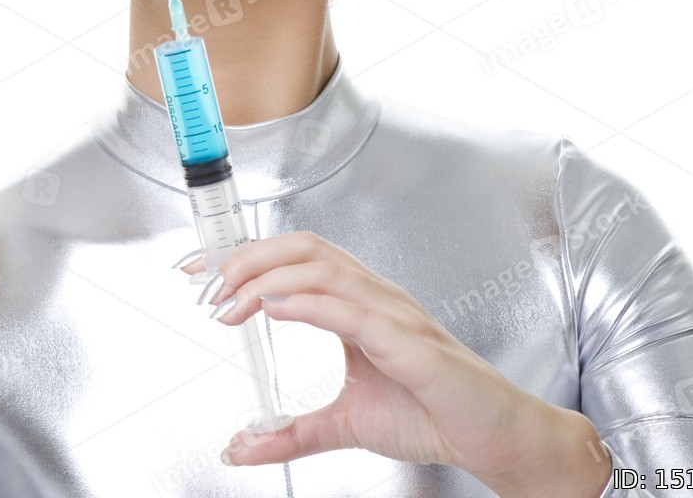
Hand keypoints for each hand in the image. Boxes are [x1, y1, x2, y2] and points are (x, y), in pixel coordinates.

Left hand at [180, 233, 609, 496]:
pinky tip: (276, 308)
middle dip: (247, 256)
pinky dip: (310, 303)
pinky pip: (355, 311)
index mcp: (358, 302)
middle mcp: (375, 297)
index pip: (294, 258)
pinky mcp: (411, 344)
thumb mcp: (344, 424)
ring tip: (230, 300)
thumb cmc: (433, 416)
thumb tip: (240, 445)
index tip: (197, 271)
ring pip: (324, 269)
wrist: (494, 438)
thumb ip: (292, 432)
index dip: (244, 255)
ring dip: (268, 278)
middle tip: (205, 283)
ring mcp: (394, 315)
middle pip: (303, 247)